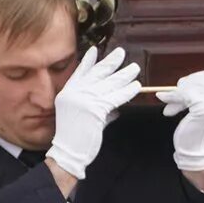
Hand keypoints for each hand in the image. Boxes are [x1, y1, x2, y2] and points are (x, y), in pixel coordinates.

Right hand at [47, 46, 142, 178]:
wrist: (68, 152)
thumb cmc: (75, 138)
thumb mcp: (82, 117)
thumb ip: (97, 109)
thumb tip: (115, 109)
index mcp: (68, 92)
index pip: (80, 73)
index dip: (88, 61)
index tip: (94, 50)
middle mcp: (74, 93)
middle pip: (96, 73)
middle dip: (110, 62)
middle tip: (121, 53)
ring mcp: (84, 100)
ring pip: (109, 83)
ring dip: (124, 74)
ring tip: (134, 68)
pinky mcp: (95, 109)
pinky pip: (115, 97)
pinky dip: (127, 92)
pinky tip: (135, 87)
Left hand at [156, 69, 203, 171]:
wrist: (196, 149)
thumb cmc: (197, 126)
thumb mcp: (200, 104)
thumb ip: (196, 90)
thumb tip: (181, 80)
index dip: (193, 79)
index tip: (182, 89)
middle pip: (200, 78)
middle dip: (184, 87)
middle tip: (174, 98)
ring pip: (191, 86)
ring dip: (177, 94)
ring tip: (172, 105)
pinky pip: (184, 94)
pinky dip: (173, 98)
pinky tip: (166, 104)